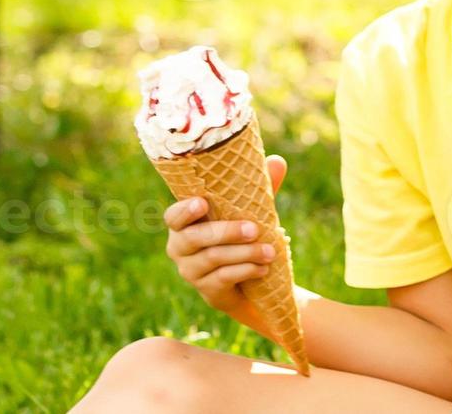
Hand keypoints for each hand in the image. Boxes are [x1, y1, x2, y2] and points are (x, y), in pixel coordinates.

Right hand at [162, 153, 287, 335]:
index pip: (173, 216)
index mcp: (185, 223)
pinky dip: (245, 271)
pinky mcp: (205, 289)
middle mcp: (180, 247)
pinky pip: (222, 279)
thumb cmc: (242, 235)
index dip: (184, 211)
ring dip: (244, 254)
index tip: (202, 203)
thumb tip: (277, 161)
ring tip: (270, 251)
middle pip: (194, 238)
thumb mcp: (251, 211)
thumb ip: (260, 189)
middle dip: (225, 232)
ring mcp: (190, 270)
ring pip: (212, 259)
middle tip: (254, 229)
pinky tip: (263, 268)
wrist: (247, 280)